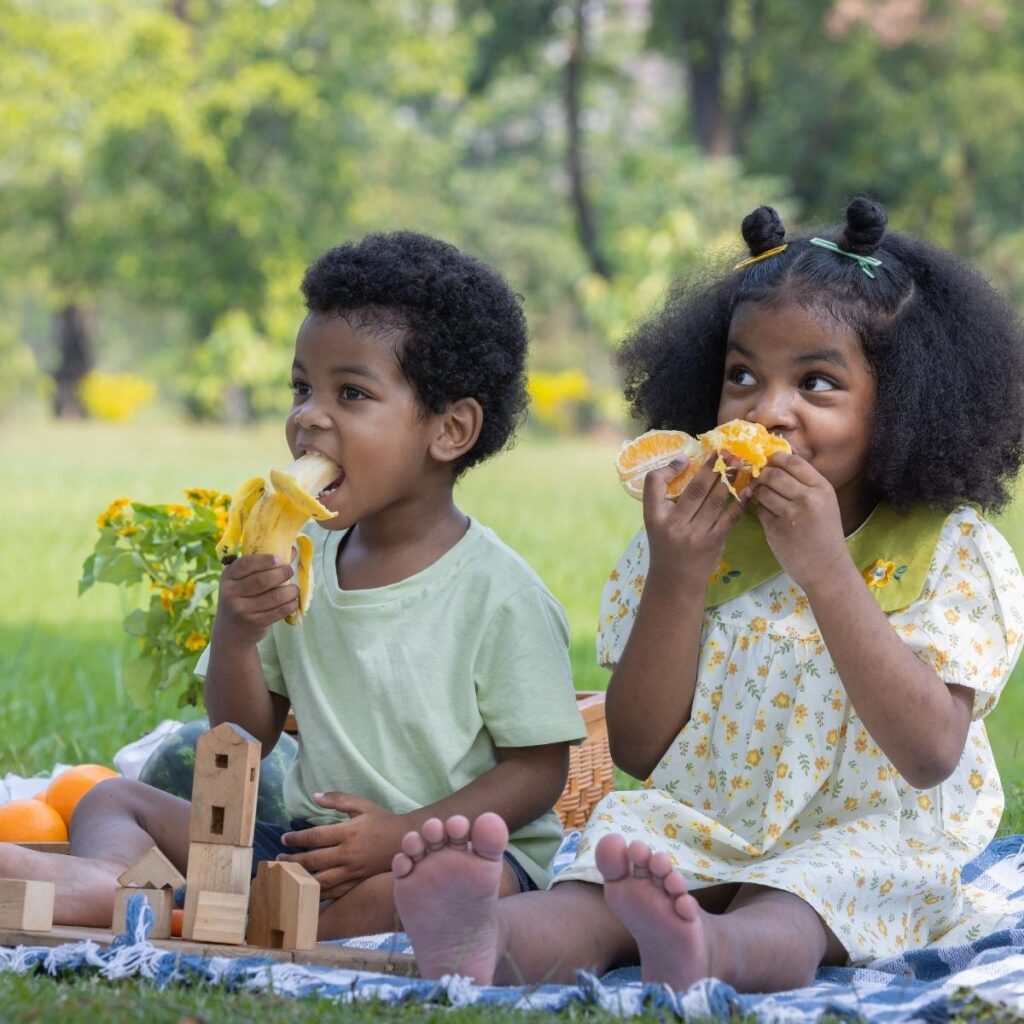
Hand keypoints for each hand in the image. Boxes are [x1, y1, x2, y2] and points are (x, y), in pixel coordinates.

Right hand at [212, 554, 298, 647]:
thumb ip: (263, 565)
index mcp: (228, 577)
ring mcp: (243, 610)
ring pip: (274, 597)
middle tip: (290, 570)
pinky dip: (291, 604)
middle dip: (281, 573)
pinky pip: (279, 611)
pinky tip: (293, 601)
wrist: (230, 632)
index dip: (264, 560)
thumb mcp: (242, 581)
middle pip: (262, 580)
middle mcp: (231, 593)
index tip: (279, 559)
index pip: (245, 564)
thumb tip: (292, 550)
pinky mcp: (255, 623)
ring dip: (290, 591)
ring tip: (295, 588)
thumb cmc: (241, 598)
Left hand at [276, 792, 409, 899]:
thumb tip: (315, 796)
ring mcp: (352, 871)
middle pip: (313, 860)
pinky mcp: (357, 882)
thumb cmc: (382, 820)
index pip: (315, 837)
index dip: (296, 838)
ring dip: (300, 878)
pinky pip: (334, 892)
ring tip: (287, 876)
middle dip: (292, 860)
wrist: (406, 840)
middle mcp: (348, 854)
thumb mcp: (362, 805)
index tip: (284, 838)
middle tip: (278, 859)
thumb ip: (338, 799)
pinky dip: (318, 893)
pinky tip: (306, 891)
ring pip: (320, 880)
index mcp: (348, 832)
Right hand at [642, 453, 746, 591]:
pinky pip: (729, 517)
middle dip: (712, 467)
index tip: (686, 458)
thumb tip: (685, 463)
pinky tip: (747, 489)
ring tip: (738, 463)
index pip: (653, 484)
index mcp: (654, 517)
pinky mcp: (713, 542)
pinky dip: (739, 502)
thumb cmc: (666, 546)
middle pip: (695, 488)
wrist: (675, 581)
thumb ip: (665, 497)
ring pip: (715, 499)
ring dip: (729, 479)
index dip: (669, 468)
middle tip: (725, 451)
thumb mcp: (655, 522)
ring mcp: (695, 534)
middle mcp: (673, 524)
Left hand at [746, 452, 847, 588]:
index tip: (770, 461)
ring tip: (763, 497)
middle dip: (762, 474)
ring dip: (757, 492)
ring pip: (762, 491)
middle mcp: (807, 498)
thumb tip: (778, 463)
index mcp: (822, 488)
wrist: (827, 569)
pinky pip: (759, 510)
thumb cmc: (825, 534)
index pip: (793, 462)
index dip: (777, 458)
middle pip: (773, 474)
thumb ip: (806, 484)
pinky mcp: (775, 529)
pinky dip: (759, 509)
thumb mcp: (825, 503)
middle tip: (760, 479)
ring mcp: (790, 514)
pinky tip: (767, 514)